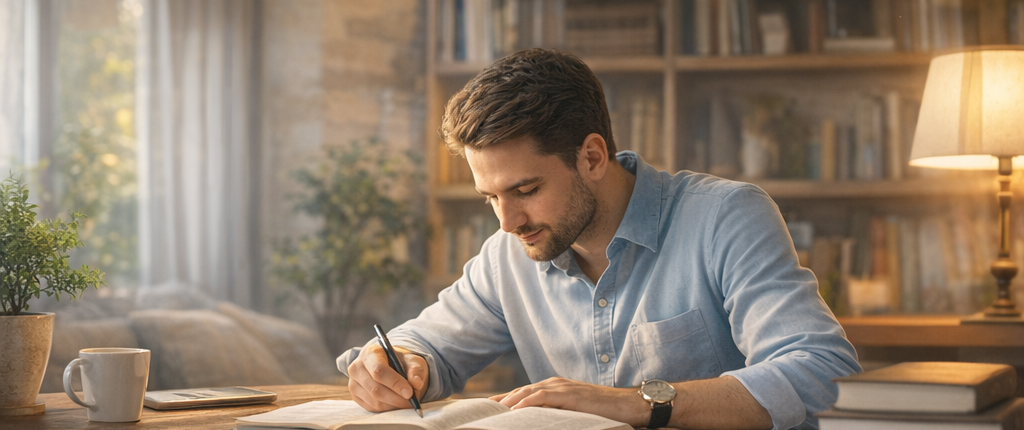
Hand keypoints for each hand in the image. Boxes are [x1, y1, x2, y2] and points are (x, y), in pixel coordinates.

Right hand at [347, 343, 428, 412]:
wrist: (390, 365)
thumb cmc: (401, 362)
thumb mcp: (412, 360)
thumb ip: (415, 370)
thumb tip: (416, 383)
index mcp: (370, 353)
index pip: (379, 370)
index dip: (394, 383)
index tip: (410, 392)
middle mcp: (357, 367)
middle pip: (376, 389)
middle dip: (396, 398)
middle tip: (412, 402)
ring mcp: (353, 383)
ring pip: (375, 401)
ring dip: (393, 405)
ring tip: (406, 402)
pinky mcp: (355, 396)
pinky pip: (372, 407)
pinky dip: (387, 408)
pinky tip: (396, 402)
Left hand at [488, 377, 649, 427]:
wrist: (628, 404)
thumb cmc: (603, 410)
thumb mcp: (574, 412)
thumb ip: (556, 413)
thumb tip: (537, 422)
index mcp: (554, 387)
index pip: (523, 392)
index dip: (504, 399)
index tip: (487, 408)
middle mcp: (554, 383)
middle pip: (520, 390)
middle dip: (500, 399)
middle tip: (481, 409)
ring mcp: (562, 387)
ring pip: (527, 392)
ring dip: (508, 400)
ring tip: (492, 410)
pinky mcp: (569, 394)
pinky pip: (542, 397)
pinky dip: (526, 402)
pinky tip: (514, 409)